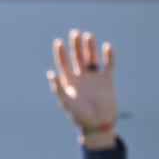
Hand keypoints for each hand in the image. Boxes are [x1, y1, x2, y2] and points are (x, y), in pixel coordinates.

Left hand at [46, 29, 117, 147]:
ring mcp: (94, 78)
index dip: (60, 53)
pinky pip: (108, 65)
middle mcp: (80, 77)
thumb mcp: (66, 102)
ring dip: (90, 47)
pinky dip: (108, 56)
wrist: (97, 125)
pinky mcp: (107, 80)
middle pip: (77, 57)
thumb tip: (50, 73)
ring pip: (91, 58)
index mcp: (69, 82)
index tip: (58, 42)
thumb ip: (58, 88)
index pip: (63, 64)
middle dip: (75, 46)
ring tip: (88, 36)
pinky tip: (107, 46)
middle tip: (74, 33)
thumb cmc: (79, 116)